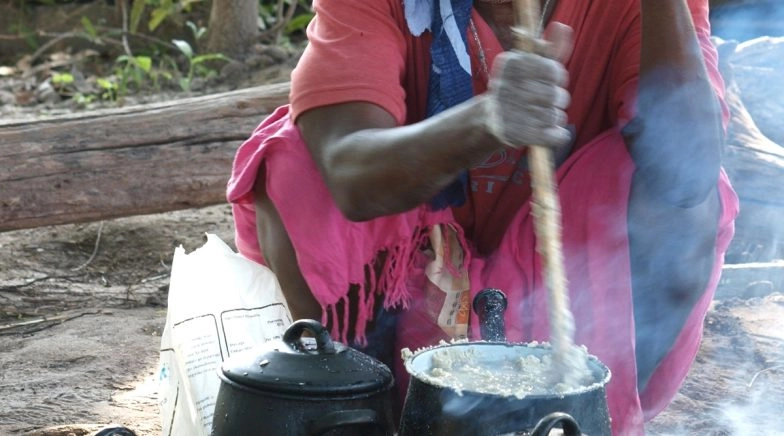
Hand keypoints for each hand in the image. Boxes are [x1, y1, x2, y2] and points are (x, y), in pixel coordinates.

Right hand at [483, 22, 573, 148]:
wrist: (490, 119)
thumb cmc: (515, 87)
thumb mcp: (528, 64)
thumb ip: (548, 49)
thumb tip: (563, 27)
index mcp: (513, 66)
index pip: (553, 70)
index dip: (555, 76)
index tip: (547, 79)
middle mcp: (511, 89)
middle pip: (557, 95)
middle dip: (555, 98)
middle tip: (542, 99)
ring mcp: (514, 114)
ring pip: (556, 116)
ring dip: (553, 117)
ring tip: (539, 115)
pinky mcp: (519, 136)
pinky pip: (556, 135)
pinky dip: (555, 134)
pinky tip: (546, 131)